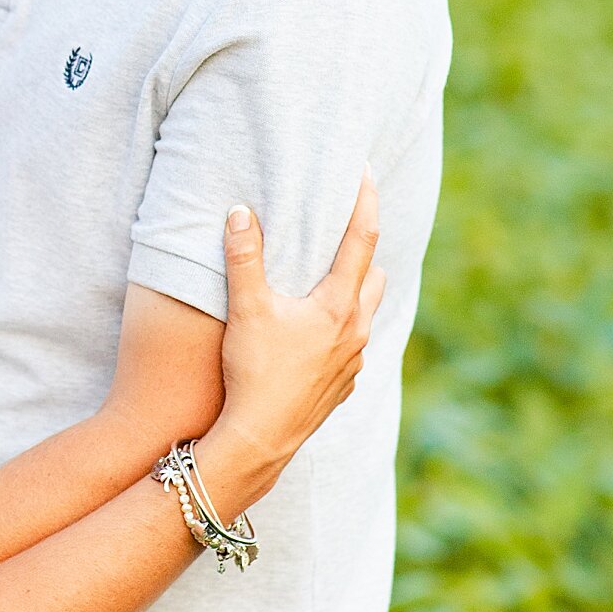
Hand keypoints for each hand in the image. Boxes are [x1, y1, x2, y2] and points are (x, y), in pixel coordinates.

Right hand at [202, 170, 384, 506]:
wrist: (261, 439)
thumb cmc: (255, 373)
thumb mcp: (246, 309)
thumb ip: (244, 258)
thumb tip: (241, 212)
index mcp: (339, 305)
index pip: (362, 239)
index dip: (365, 201)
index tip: (367, 171)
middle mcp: (356, 331)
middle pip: (372, 276)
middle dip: (362, 251)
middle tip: (344, 230)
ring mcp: (353, 362)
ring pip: (365, 314)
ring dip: (353, 293)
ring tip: (328, 282)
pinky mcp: (342, 388)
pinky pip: (351, 349)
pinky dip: (341, 331)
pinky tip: (315, 336)